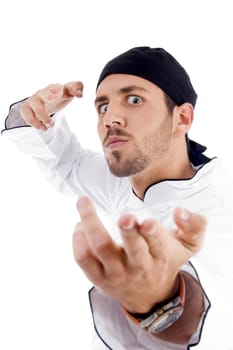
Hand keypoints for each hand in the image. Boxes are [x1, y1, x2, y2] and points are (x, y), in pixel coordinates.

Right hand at [20, 81, 83, 129]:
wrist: (45, 101)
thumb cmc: (59, 96)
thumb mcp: (69, 92)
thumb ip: (77, 89)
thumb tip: (80, 94)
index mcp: (54, 88)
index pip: (56, 87)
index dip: (58, 89)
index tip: (62, 91)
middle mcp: (42, 93)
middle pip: (44, 94)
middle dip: (48, 100)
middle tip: (53, 108)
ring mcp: (33, 100)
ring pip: (36, 107)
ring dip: (44, 118)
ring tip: (51, 125)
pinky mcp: (26, 108)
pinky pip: (27, 115)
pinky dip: (35, 123)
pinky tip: (43, 128)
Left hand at [72, 196, 206, 313]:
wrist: (149, 296)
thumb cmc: (166, 261)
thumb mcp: (189, 246)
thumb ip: (194, 226)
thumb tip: (180, 211)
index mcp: (162, 256)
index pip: (159, 245)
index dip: (153, 234)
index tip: (148, 222)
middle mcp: (139, 266)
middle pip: (132, 250)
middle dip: (129, 232)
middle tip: (125, 217)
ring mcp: (116, 273)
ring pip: (101, 249)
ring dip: (91, 224)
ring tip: (83, 202)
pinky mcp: (98, 278)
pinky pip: (83, 259)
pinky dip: (78, 240)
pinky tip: (80, 225)